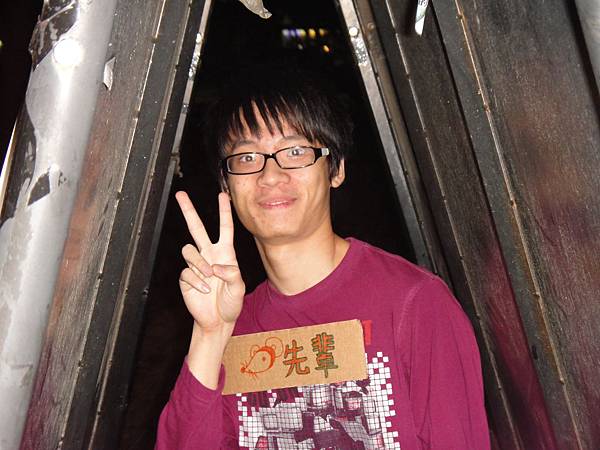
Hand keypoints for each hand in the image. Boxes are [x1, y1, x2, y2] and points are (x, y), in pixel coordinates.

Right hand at [176, 191, 244, 334]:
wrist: (217, 321)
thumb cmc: (231, 303)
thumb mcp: (239, 288)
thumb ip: (232, 275)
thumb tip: (215, 266)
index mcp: (225, 254)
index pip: (225, 228)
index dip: (224, 211)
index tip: (222, 195)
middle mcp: (209, 255)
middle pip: (197, 228)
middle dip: (188, 211)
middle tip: (180, 195)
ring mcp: (196, 265)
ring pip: (189, 250)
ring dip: (199, 264)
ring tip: (208, 278)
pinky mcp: (185, 277)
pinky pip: (186, 272)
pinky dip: (196, 281)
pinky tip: (203, 291)